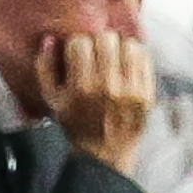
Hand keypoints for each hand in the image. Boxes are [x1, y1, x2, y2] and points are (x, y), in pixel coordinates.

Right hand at [37, 31, 153, 173]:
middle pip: (106, 38)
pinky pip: (145, 58)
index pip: (80, 43)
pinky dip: (135, 56)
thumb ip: (45, 67)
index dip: (77, 45)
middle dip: (98, 43)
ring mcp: (131, 90)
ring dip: (119, 47)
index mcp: (81, 88)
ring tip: (113, 58)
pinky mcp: (148, 93)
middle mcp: (107, 87)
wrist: (104, 153)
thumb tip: (50, 39)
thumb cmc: (74, 123)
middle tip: (96, 54)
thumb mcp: (51, 99)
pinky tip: (126, 65)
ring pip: (129, 44)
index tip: (77, 54)